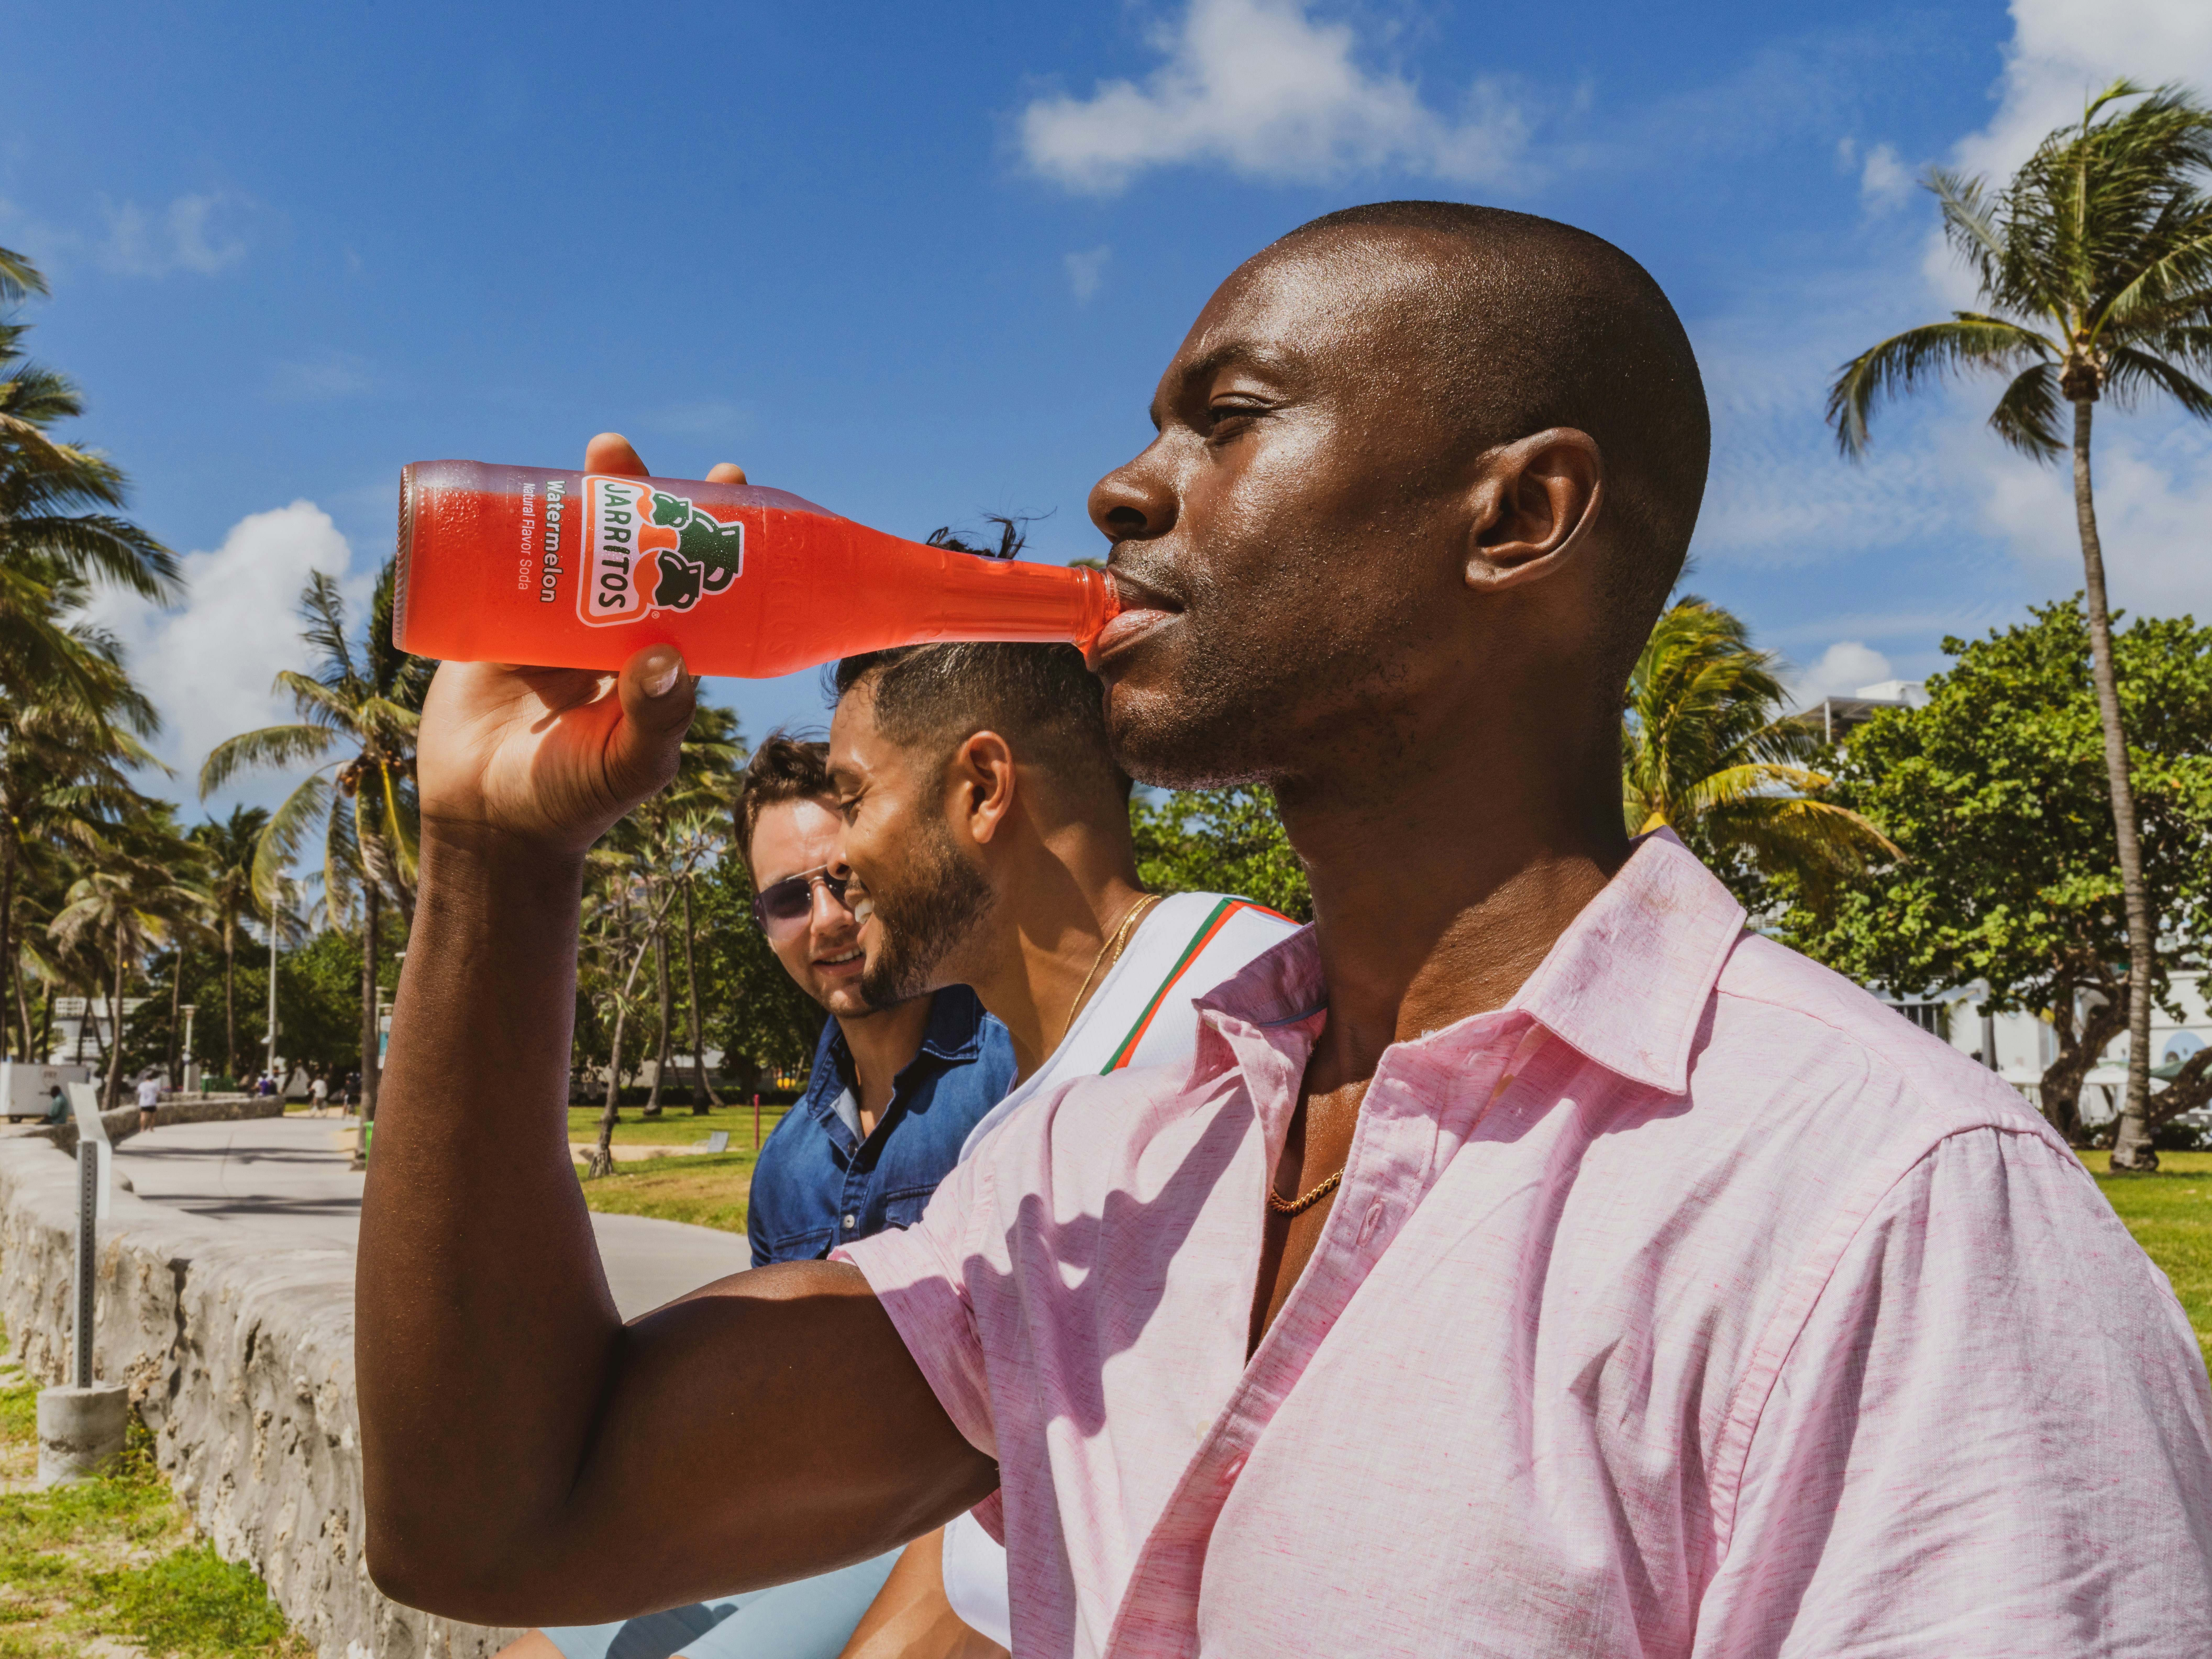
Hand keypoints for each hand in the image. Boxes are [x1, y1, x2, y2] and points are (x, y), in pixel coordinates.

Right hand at [413, 434, 750, 858]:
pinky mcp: (500, 627)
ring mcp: (557, 624)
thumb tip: (668, 657)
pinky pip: (511, 566)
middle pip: (635, 548)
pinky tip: (522, 487)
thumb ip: (656, 720)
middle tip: (632, 458)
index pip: (696, 584)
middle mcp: (616, 631)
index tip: (727, 480)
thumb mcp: (628, 765)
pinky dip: (516, 525)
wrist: (490, 821)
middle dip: (641, 497)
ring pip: (579, 545)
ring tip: (601, 452)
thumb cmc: (573, 799)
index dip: (712, 534)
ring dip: (586, 496)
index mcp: (662, 657)